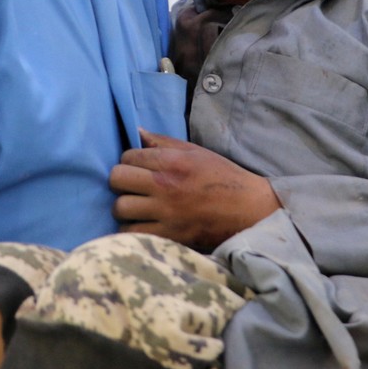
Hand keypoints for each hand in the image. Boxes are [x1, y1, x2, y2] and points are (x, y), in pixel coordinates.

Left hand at [110, 130, 280, 249]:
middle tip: (132, 186)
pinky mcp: (169, 236)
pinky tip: (141, 225)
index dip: (130, 161)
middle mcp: (166, 186)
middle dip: (121, 181)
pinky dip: (131, 229)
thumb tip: (137, 132)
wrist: (250, 210)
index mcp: (173, 162)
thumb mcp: (197, 152)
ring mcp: (166, 213)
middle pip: (117, 179)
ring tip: (136, 207)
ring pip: (120, 208)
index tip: (139, 168)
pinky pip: (132, 233)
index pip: (128, 156)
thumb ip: (164, 142)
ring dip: (124, 207)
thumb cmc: (223, 178)